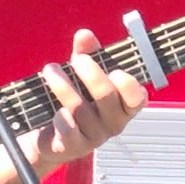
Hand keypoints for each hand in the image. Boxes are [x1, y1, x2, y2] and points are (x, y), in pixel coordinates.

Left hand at [31, 29, 147, 167]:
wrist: (47, 139)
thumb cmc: (72, 102)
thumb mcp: (80, 76)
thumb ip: (86, 55)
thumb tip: (85, 35)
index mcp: (121, 105)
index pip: (137, 99)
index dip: (130, 86)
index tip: (116, 71)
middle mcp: (112, 123)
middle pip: (107, 97)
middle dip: (92, 75)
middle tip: (77, 60)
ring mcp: (93, 137)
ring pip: (82, 108)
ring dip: (63, 86)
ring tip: (50, 70)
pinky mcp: (72, 147)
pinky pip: (68, 129)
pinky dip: (60, 117)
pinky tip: (53, 110)